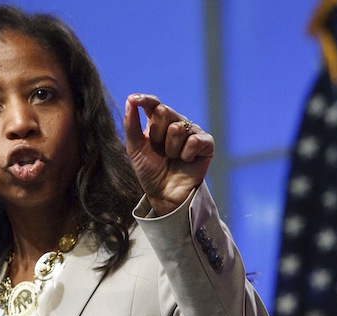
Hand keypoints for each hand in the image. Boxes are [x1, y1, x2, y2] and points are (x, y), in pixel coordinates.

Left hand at [124, 94, 213, 215]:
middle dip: (157, 133)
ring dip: (170, 148)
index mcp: (158, 122)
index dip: (145, 99)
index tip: (134, 100)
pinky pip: (193, 140)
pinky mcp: (206, 143)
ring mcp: (192, 131)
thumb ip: (131, 125)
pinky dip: (186, 155)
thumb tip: (130, 100)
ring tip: (172, 158)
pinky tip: (186, 161)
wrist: (165, 194)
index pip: (153, 103)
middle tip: (159, 150)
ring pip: (177, 128)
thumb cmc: (150, 171)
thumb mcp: (135, 148)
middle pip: (164, 111)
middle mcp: (176, 123)